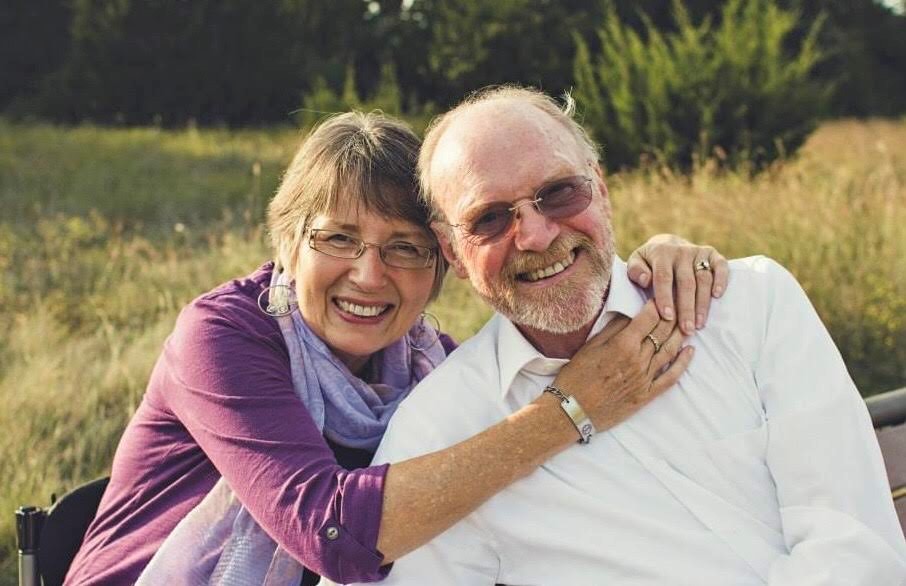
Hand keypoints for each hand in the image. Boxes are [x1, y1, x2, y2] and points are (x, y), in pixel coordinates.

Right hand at [552, 301, 692, 431]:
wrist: (572, 410)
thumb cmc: (576, 377)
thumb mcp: (590, 347)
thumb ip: (613, 329)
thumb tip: (630, 314)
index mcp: (623, 344)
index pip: (649, 318)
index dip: (656, 304)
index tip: (660, 296)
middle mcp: (638, 360)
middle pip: (662, 331)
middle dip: (672, 315)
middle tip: (678, 304)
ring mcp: (644, 378)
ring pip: (670, 350)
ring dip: (680, 334)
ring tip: (686, 322)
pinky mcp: (646, 394)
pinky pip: (671, 377)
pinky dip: (683, 363)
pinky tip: (690, 351)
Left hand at [626, 234, 728, 334]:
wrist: (666, 243)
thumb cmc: (648, 261)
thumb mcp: (636, 262)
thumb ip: (635, 271)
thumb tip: (645, 280)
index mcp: (661, 253)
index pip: (664, 278)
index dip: (666, 297)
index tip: (667, 317)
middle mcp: (681, 251)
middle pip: (686, 282)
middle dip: (687, 308)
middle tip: (687, 329)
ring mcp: (698, 252)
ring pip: (703, 279)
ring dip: (703, 303)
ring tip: (700, 324)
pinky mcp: (712, 254)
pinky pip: (720, 266)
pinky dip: (721, 280)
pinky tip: (717, 296)